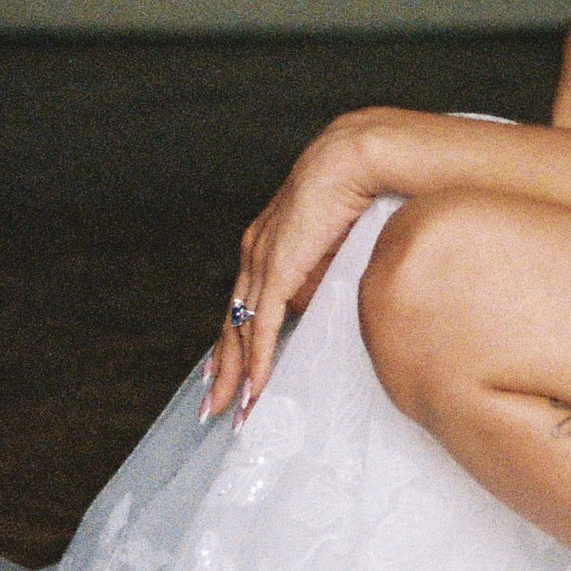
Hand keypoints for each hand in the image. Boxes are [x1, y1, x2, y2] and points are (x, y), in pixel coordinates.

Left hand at [204, 112, 382, 420]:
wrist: (355, 159)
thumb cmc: (354, 192)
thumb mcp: (332, 245)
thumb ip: (320, 276)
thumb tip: (319, 303)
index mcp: (265, 247)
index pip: (243, 306)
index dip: (234, 342)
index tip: (226, 372)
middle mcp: (254, 256)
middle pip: (231, 325)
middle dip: (222, 370)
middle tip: (215, 407)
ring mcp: (261, 263)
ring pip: (240, 332)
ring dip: (237, 376)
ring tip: (232, 411)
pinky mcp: (277, 269)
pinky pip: (263, 327)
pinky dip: (258, 362)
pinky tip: (255, 389)